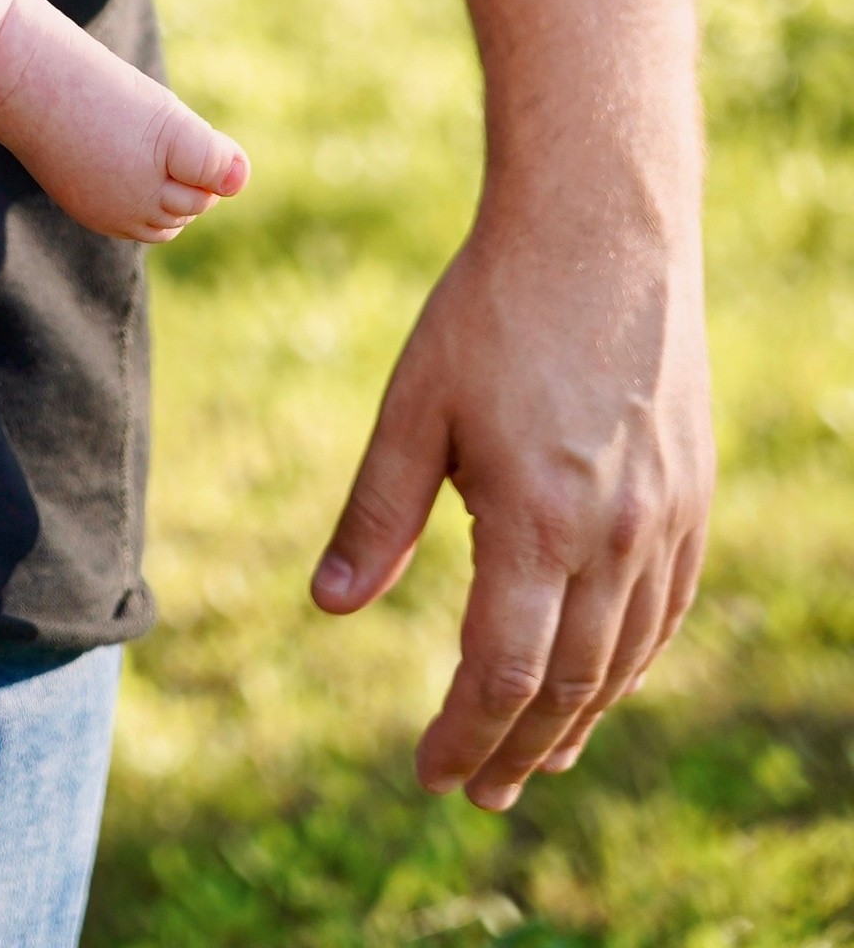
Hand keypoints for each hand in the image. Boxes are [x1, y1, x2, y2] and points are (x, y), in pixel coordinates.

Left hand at [312, 193, 711, 806]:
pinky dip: (629, 665)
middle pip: (568, 688)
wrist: (601, 228)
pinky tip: (601, 681)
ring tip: (537, 761)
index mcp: (535, 521)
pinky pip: (665, 614)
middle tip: (479, 794)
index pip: (501, 673)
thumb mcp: (414, 404)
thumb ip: (377, 513)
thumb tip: (328, 608)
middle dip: (518, 751)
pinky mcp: (692, 497)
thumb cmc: (491, 307)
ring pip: (624, 661)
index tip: (430, 772)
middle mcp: (613, 538)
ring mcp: (665, 522)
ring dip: (578, 723)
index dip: (464, 736)